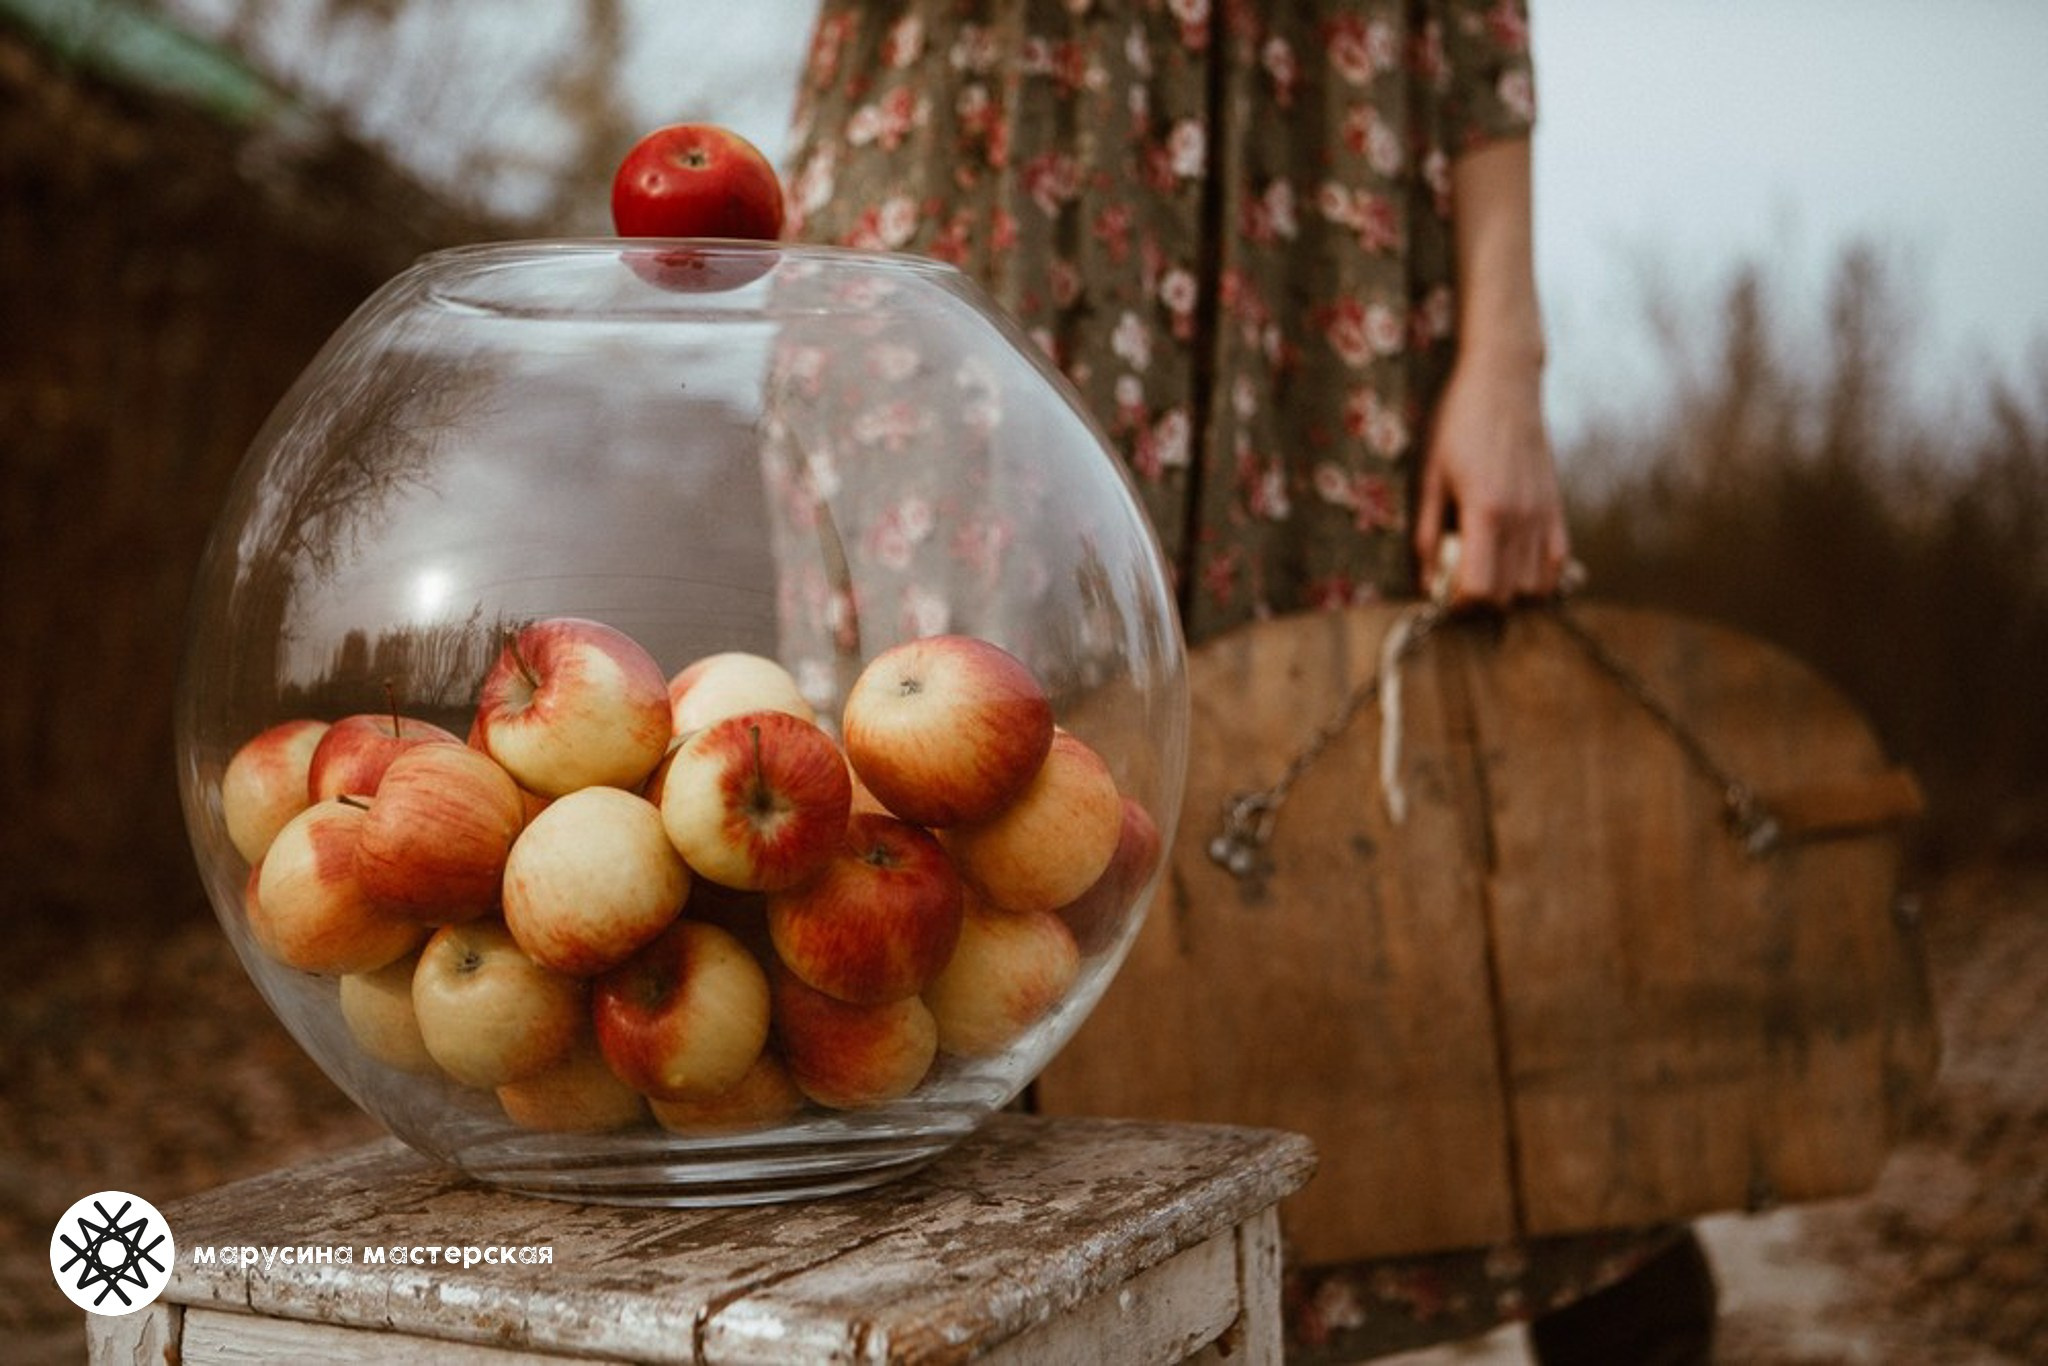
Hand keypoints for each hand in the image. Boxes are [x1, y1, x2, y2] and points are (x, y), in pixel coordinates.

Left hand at [1413, 346, 1570, 607]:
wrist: (1504, 380)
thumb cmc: (1458, 423)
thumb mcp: (1430, 477)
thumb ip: (1428, 535)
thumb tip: (1425, 585)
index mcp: (1486, 512)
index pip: (1479, 589)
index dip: (1456, 604)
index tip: (1440, 596)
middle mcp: (1521, 519)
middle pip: (1506, 596)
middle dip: (1478, 604)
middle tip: (1455, 587)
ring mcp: (1544, 514)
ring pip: (1534, 587)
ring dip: (1507, 593)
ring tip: (1483, 574)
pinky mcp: (1556, 507)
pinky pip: (1557, 563)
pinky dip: (1538, 578)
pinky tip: (1514, 568)